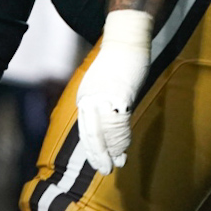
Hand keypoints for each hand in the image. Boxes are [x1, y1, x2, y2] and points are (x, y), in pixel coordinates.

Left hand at [76, 12, 152, 175]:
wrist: (125, 40)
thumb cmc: (119, 62)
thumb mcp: (105, 86)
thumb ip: (105, 104)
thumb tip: (113, 122)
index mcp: (84, 98)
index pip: (86, 130)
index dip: (93, 148)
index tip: (98, 162)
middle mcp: (88, 100)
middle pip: (90, 134)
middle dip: (98, 155)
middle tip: (105, 170)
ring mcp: (101, 98)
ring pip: (104, 132)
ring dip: (112, 151)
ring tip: (117, 164)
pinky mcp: (117, 95)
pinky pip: (118, 123)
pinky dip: (121, 139)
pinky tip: (124, 149)